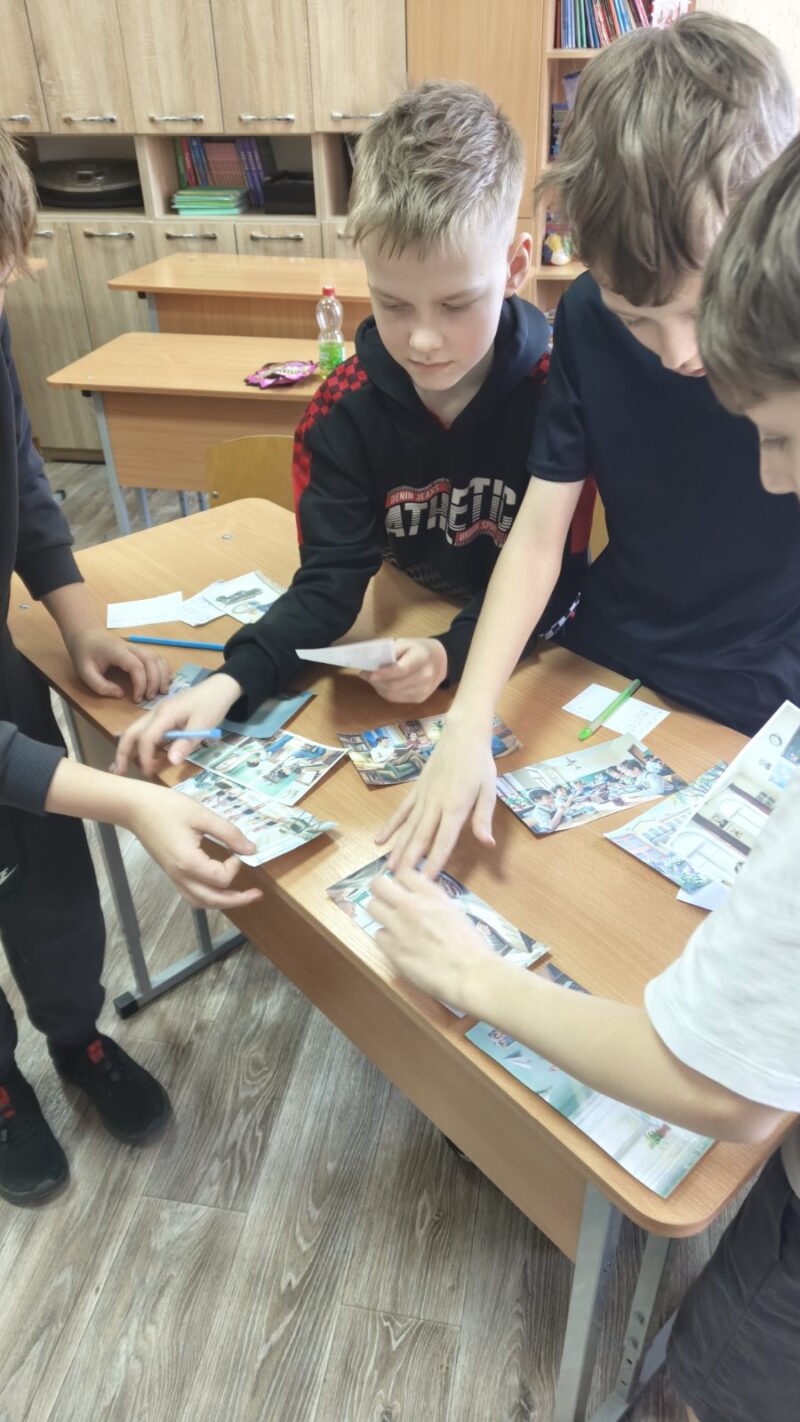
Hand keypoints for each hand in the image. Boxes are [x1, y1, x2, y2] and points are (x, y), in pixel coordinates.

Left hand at [66, 627, 170, 703]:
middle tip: (150, 698)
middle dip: (155, 681)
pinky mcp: (140, 651)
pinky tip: (166, 681)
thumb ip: (100, 686)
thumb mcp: (85, 673)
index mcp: (117, 652)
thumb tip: (120, 694)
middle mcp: (131, 647)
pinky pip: (157, 658)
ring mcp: (137, 648)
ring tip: (162, 692)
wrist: (87, 636)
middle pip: (151, 661)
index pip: (136, 666)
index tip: (136, 699)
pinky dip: (164, 669)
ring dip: (163, 675)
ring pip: (157, 658)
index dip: (141, 684)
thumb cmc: (85, 654)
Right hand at [114, 673, 241, 776]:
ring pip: (135, 731)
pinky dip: (137, 744)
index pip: (146, 738)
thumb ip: (186, 743)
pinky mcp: (162, 717)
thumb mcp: (203, 725)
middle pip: (131, 732)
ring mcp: (157, 714)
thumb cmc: (212, 705)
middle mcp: (155, 713)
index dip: (144, 757)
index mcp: (165, 714)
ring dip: (126, 748)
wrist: (219, 688)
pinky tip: (136, 755)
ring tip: (121, 767)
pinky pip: (144, 731)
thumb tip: (171, 762)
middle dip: (122, 752)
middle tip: (117, 772)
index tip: (148, 774)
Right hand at [122, 781, 262, 910]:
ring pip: (200, 901)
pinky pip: (192, 894)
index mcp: (188, 862)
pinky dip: (208, 897)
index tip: (236, 850)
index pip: (220, 879)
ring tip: (241, 896)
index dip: (234, 867)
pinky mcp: (171, 874)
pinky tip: (219, 888)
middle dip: (237, 900)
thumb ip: (228, 833)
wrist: (135, 808)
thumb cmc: (168, 807)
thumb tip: (251, 850)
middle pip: (212, 900)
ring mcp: (174, 877)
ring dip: (223, 902)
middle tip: (258, 895)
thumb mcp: (202, 815)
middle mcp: (180, 876)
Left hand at [361, 638, 447, 703]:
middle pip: (394, 685)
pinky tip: (384, 684)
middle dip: (376, 681)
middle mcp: (425, 676)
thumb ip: (390, 651)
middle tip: (365, 674)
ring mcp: (424, 690)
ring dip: (379, 687)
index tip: (368, 673)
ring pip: (393, 695)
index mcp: (422, 658)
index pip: (401, 669)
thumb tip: (371, 661)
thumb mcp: (406, 642)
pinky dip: (386, 692)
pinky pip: (396, 699)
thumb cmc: (419, 649)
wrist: (441, 661)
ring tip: (373, 678)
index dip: (383, 673)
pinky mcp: (420, 699)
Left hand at [370, 868, 495, 1009]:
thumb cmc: (470, 945)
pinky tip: (398, 946)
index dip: (401, 882)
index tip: (403, 890)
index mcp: (430, 894)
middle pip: (378, 885)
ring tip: (391, 924)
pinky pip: (378, 935)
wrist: (469, 973)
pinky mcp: (392, 948)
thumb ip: (433, 902)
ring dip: (380, 914)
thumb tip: (420, 902)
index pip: (403, 873)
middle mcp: (411, 905)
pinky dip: (386, 939)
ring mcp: (398, 926)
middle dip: (381, 892)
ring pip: (372, 907)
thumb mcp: (454, 912)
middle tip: (387, 902)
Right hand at [375, 718, 496, 875]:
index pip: (444, 841)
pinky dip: (390, 826)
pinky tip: (380, 841)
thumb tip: (487, 843)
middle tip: (400, 882)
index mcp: (455, 807)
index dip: (435, 862)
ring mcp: (422, 797)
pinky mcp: (416, 790)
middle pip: (421, 838)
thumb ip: (483, 818)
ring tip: (389, 868)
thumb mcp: (489, 790)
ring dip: (398, 849)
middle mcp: (435, 805)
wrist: (462, 734)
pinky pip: (401, 811)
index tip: (426, 881)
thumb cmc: (479, 763)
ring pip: (408, 828)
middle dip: (411, 861)